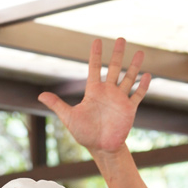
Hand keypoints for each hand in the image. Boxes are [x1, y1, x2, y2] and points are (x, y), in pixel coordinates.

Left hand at [38, 38, 150, 154]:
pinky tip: (147, 75)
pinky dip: (143, 86)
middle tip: (121, 39)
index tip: (97, 40)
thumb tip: (40, 95)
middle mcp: (108, 92)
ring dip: (134, 66)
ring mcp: (120, 99)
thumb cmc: (84, 134)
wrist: (101, 148)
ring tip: (140, 52)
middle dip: (117, 54)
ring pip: (128, 78)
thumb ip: (57, 105)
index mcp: (94, 92)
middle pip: (114, 68)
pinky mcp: (129, 109)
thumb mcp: (69, 118)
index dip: (95, 55)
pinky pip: (137, 95)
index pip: (94, 68)